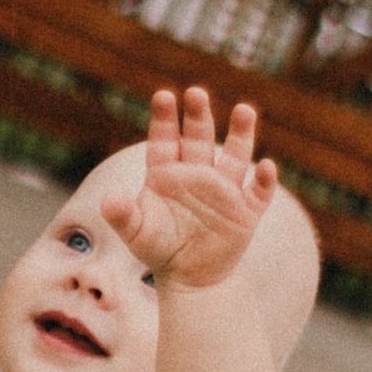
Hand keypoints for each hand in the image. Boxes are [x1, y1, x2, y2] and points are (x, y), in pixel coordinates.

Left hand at [102, 86, 280, 290]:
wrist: (190, 278)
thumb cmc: (159, 250)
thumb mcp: (137, 234)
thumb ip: (122, 216)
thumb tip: (107, 201)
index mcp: (167, 173)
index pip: (165, 140)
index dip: (164, 119)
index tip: (162, 96)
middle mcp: (197, 173)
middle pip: (199, 138)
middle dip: (198, 115)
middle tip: (196, 93)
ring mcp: (224, 190)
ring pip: (235, 155)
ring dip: (241, 134)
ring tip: (244, 110)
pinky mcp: (246, 211)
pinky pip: (258, 192)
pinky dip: (264, 180)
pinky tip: (265, 167)